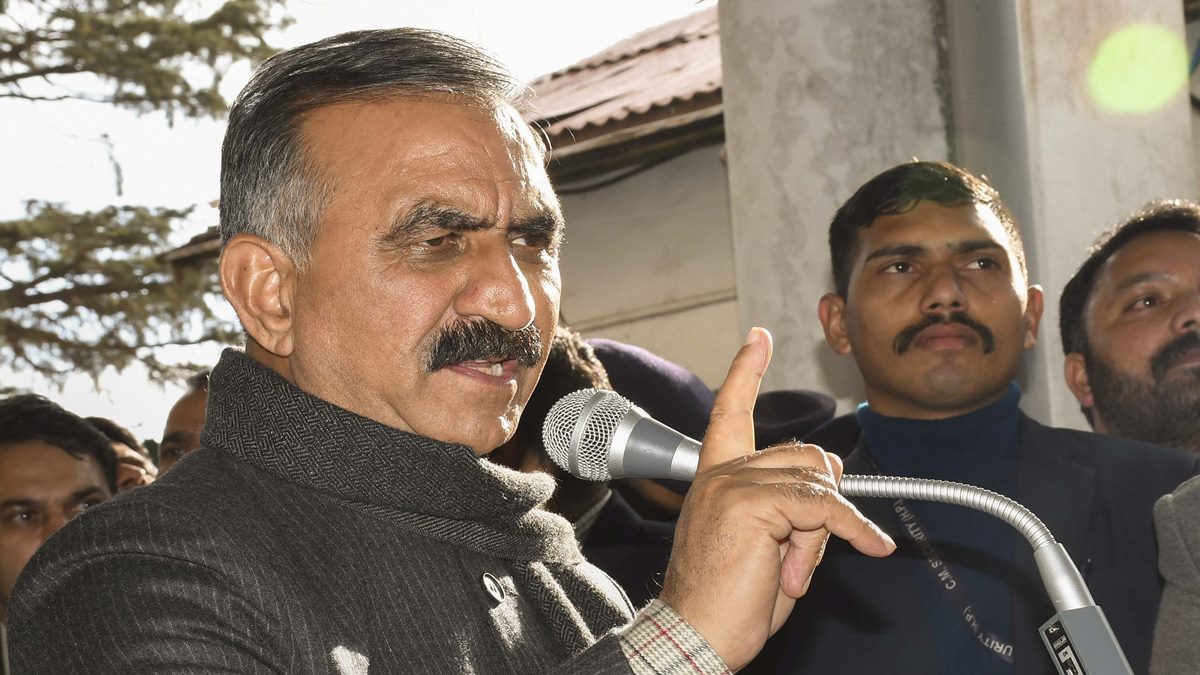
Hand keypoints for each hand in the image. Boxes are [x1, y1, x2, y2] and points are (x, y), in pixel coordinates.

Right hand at [659, 328, 894, 670]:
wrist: (695, 636)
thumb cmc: (727, 602)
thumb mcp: (769, 548)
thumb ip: (793, 512)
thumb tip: (831, 498)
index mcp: (717, 478)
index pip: (731, 412)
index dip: (746, 372)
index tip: (758, 338)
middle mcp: (721, 473)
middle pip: (807, 456)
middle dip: (825, 506)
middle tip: (798, 559)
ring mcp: (732, 484)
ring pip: (817, 482)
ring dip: (826, 532)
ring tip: (789, 572)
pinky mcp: (750, 503)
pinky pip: (825, 507)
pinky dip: (853, 529)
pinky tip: (869, 547)